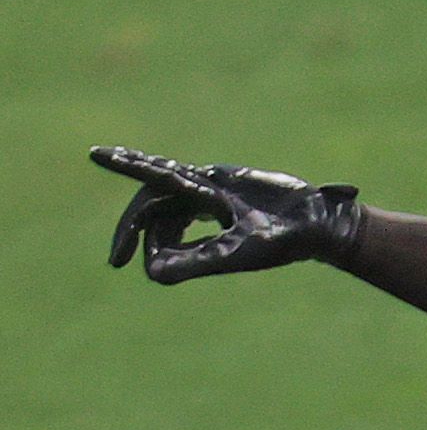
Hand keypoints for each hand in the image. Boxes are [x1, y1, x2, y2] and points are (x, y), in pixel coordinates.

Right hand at [95, 147, 362, 282]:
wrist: (329, 226)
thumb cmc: (292, 237)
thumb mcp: (243, 254)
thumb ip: (199, 262)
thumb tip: (154, 275)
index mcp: (213, 185)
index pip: (159, 176)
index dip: (125, 164)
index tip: (94, 153)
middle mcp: (210, 182)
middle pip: (155, 198)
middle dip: (133, 227)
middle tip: (116, 260)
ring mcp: (217, 191)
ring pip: (169, 208)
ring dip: (154, 235)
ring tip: (145, 264)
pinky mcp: (225, 204)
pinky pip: (186, 213)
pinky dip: (172, 232)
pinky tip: (164, 253)